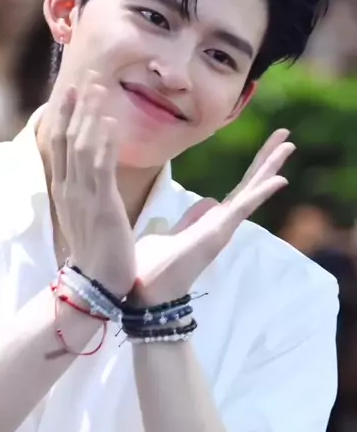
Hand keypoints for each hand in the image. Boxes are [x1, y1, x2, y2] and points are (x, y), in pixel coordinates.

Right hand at [50, 72, 135, 297]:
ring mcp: (82, 196)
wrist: (97, 287)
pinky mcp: (100, 205)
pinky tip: (109, 121)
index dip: (66, 114)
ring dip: (90, 114)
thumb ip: (91, 192)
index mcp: (65, 190)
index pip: (60, 144)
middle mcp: (69, 188)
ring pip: (82, 146)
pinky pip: (99, 166)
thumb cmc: (97, 253)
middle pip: (68, 137)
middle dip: (77, 105)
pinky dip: (103, 141)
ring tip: (99, 87)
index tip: (72, 89)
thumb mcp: (89, 216)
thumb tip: (98, 175)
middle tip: (87, 75)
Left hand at [132, 129, 294, 305]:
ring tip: (287, 145)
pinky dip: (260, 193)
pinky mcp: (217, 235)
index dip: (253, 169)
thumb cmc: (153, 268)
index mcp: (211, 222)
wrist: (144, 295)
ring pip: (250, 192)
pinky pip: (243, 208)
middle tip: (286, 136)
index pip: (238, 189)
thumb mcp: (172, 233)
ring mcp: (221, 229)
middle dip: (267, 160)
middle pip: (249, 186)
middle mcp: (221, 224)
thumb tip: (207, 202)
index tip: (268, 148)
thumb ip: (191, 219)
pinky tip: (279, 179)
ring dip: (269, 168)